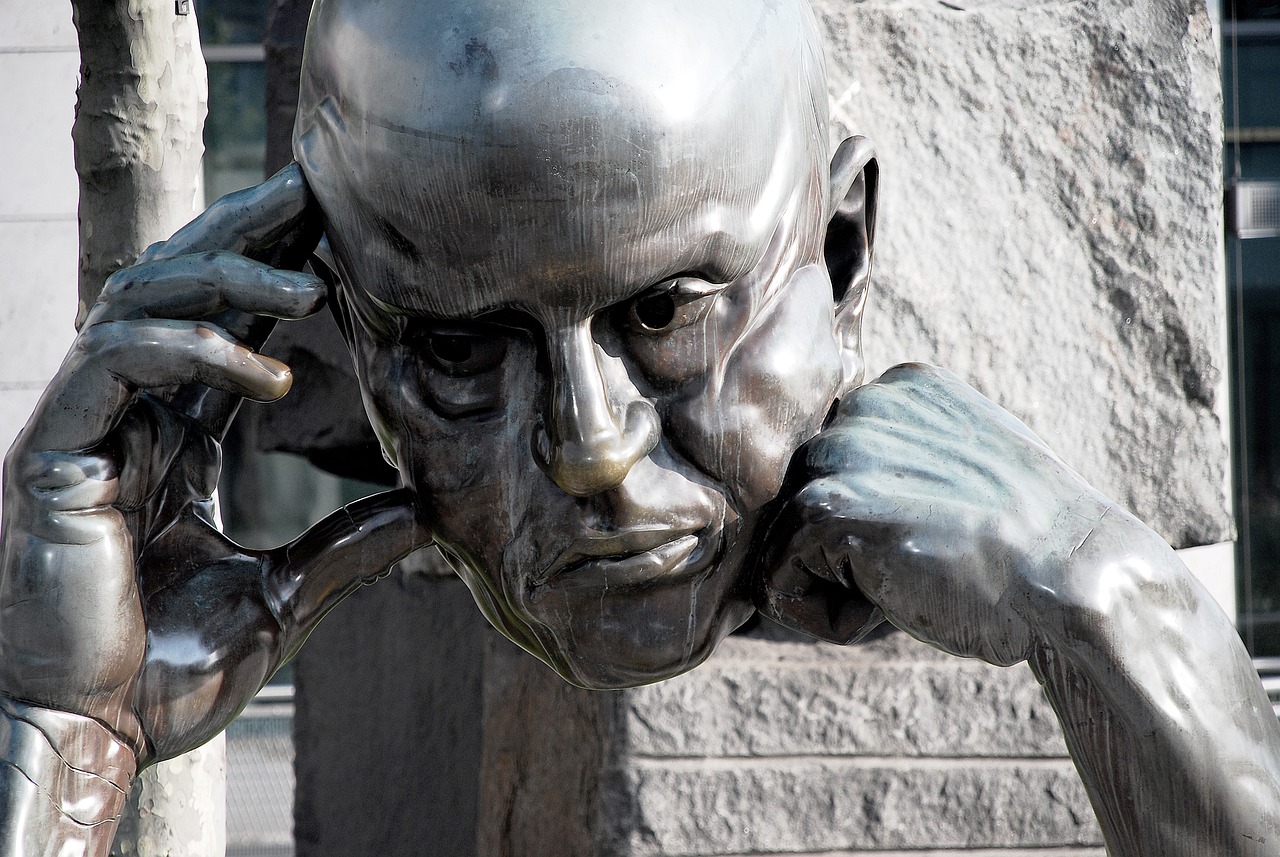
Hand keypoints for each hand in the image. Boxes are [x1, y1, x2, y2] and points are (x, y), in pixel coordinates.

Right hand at [0, 165, 428, 766]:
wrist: (100, 740)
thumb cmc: (170, 674)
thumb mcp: (283, 597)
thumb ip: (345, 546)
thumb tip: (424, 511)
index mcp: (171, 443)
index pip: (222, 329)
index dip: (274, 276)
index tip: (341, 240)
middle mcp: (125, 419)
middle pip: (175, 287)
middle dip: (246, 235)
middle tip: (319, 192)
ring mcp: (85, 429)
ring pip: (139, 299)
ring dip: (227, 276)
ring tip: (315, 282)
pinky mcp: (55, 452)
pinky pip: (118, 361)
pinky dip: (194, 350)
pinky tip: (269, 371)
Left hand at [755, 362, 1112, 664]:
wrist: (1074, 579)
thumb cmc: (1029, 547)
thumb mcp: (966, 473)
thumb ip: (904, 465)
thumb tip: (830, 502)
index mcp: (900, 389)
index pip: (837, 474)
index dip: (882, 526)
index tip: (947, 533)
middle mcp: (863, 404)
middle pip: (805, 507)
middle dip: (851, 555)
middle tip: (935, 561)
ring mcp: (841, 449)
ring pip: (790, 546)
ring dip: (843, 586)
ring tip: (920, 576)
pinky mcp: (825, 504)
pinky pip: (781, 584)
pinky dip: (834, 617)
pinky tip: (900, 600)